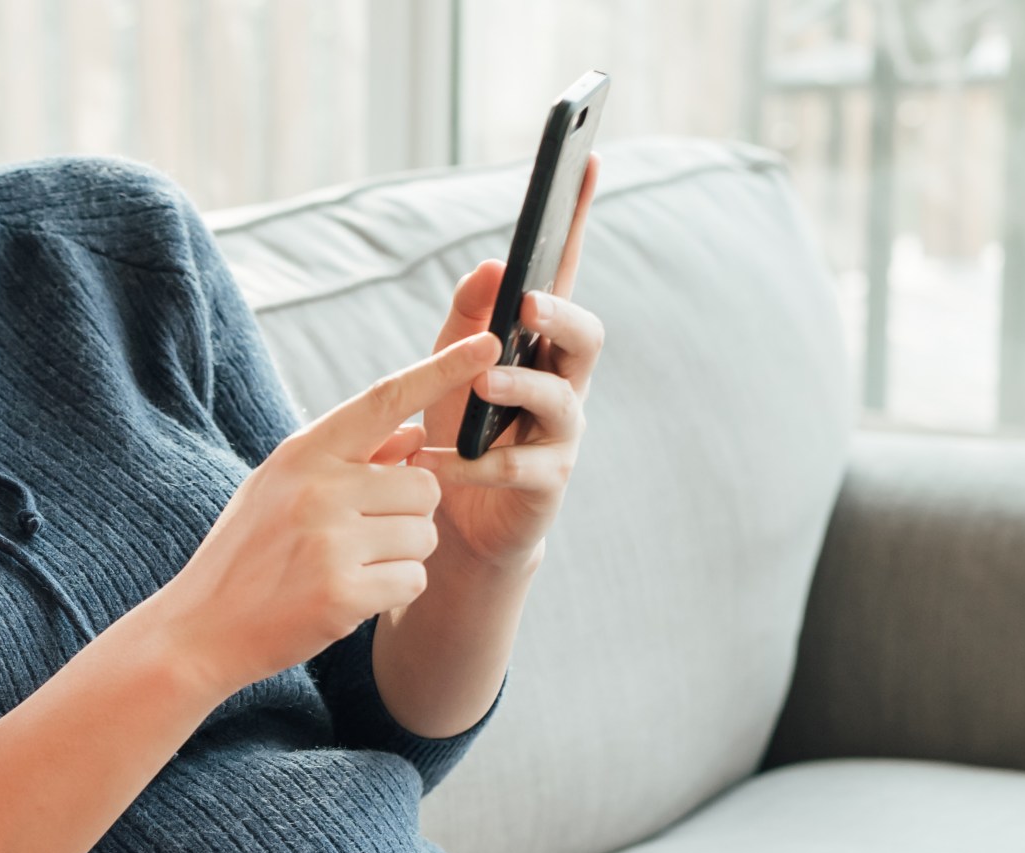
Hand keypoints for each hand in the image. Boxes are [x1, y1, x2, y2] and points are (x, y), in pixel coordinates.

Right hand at [140, 329, 501, 695]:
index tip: (489, 343)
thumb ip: (349, 459)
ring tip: (349, 567)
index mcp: (304, 453)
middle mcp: (319, 488)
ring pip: (425, 535)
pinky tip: (352, 596)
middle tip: (363, 538)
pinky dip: (394, 591)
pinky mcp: (343, 593)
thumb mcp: (282, 489)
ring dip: (402, 556)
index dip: (442, 370)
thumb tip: (416, 436)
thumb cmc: (246, 554)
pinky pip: (414, 579)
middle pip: (425, 485)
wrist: (199, 629)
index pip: (386, 399)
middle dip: (411, 515)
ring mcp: (330, 541)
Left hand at [414, 154, 607, 568]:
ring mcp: (561, 434)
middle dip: (562, 315)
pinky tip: (436, 457)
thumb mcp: (449, 363)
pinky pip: (518, 467)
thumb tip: (493, 265)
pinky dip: (474, 462)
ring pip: (563, 400)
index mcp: (543, 343)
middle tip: (528, 304)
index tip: (588, 159)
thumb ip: (467, 316)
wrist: (459, 520)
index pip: (564, 273)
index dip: (578, 219)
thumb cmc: (458, 428)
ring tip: (483, 382)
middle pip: (588, 335)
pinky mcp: (544, 484)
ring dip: (522, 386)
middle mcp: (565, 382)